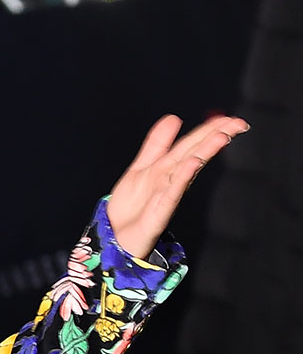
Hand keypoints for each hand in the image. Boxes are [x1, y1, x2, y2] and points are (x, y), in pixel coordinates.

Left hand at [107, 113, 248, 259]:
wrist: (114, 236)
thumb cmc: (131, 206)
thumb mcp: (141, 168)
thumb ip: (157, 145)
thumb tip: (174, 118)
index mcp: (168, 170)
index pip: (191, 145)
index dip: (209, 130)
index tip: (231, 118)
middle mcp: (171, 182)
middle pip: (195, 154)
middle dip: (215, 138)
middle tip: (238, 123)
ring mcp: (167, 197)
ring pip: (188, 171)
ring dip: (204, 153)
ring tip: (222, 136)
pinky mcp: (158, 214)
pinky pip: (172, 194)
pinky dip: (182, 178)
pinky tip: (193, 163)